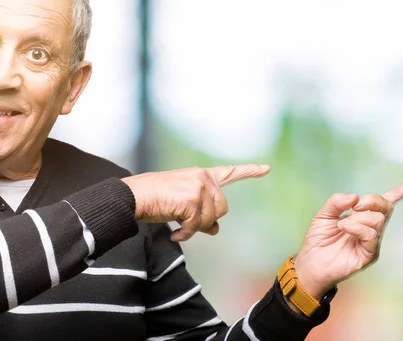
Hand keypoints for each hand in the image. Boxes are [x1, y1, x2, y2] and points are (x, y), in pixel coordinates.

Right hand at [121, 164, 270, 240]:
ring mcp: (199, 188)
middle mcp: (204, 178)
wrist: (136, 196)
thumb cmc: (156, 198)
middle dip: (207, 220)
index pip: (230, 172)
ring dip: (194, 228)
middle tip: (188, 223)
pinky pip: (197, 227)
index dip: (250, 171)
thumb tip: (216, 229)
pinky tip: (175, 233)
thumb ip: (203, 212)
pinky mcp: (192, 200)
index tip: (266, 168)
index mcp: (202, 175)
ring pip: (211, 220)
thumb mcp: (183, 203)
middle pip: (222, 209)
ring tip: (178, 225)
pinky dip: (186, 234)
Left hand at [293, 184, 402, 298]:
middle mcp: (371, 228)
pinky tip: (344, 228)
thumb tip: (355, 196)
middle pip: (386, 207)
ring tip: (341, 224)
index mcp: (362, 216)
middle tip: (355, 206)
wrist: (311, 261)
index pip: (384, 203)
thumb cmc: (319, 239)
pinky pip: (371, 235)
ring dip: (358, 218)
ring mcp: (372, 242)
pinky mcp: (369, 255)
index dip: (400, 193)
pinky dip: (357, 227)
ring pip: (378, 220)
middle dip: (372, 200)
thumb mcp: (324, 214)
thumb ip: (337, 202)